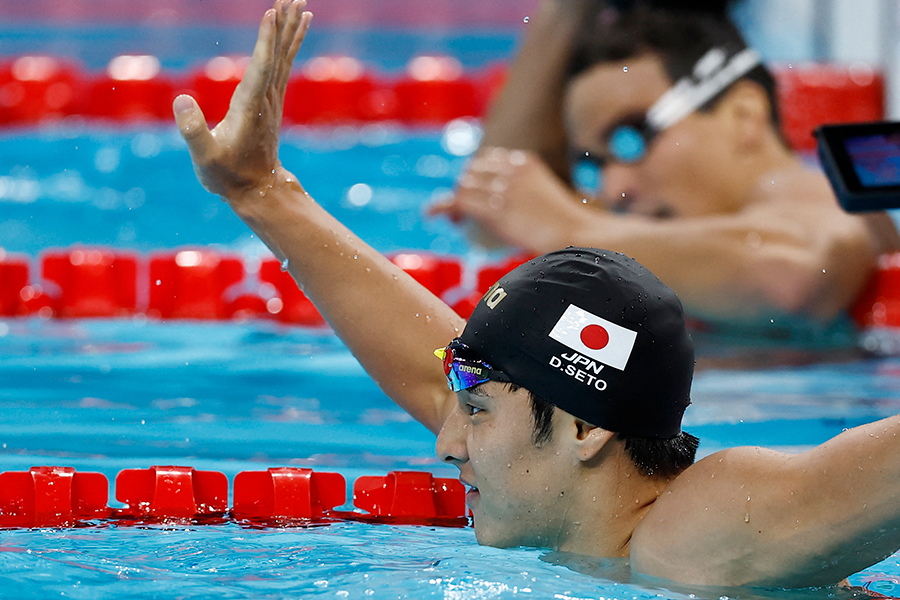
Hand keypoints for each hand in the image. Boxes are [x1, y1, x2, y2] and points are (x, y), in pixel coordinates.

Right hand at [172, 0, 311, 200]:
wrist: (257, 190)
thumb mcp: (204, 157)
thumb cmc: (227, 175)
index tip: (272, 12)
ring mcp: (271, 100)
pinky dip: (288, 46)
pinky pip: (283, 66)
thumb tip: (181, 100)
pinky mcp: (271, 103)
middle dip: (283, 25)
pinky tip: (294, 32)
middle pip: (277, 55)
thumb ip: (193, 130)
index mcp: (249, 106)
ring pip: (283, 58)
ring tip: (299, 4)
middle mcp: (265, 99)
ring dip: (290, 31)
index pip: (261, 66)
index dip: (266, 40)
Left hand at [430, 147, 597, 252]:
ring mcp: (502, 188)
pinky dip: (440, 207)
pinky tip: (430, 214)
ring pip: (462, 187)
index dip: (474, 177)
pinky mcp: (495, 209)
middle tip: (461, 214)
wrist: (576, 236)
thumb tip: (500, 208)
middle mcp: (510, 170)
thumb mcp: (542, 197)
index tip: (473, 195)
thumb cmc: (565, 226)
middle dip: (464, 189)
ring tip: (456, 221)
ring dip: (455, 203)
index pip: (485, 160)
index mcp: (523, 162)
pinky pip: (458, 203)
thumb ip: (521, 194)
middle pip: (470, 172)